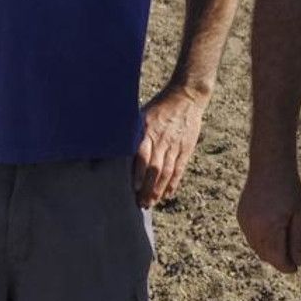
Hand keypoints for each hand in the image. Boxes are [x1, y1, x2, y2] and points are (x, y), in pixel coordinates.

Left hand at [136, 87, 207, 207]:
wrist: (186, 96)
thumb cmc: (159, 106)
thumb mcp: (142, 114)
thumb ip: (132, 132)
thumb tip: (114, 146)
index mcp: (148, 131)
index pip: (143, 156)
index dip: (138, 173)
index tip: (133, 188)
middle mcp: (162, 140)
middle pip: (155, 169)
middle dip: (147, 188)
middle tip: (141, 204)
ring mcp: (175, 145)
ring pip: (167, 172)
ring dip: (159, 189)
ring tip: (152, 203)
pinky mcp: (186, 147)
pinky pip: (179, 168)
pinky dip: (174, 182)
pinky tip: (168, 194)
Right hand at [237, 162, 300, 272]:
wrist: (270, 166)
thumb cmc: (290, 189)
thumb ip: (298, 240)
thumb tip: (297, 262)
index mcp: (270, 229)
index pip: (278, 260)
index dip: (288, 267)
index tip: (296, 268)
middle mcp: (254, 229)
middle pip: (266, 257)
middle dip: (279, 259)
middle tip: (292, 255)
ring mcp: (244, 223)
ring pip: (257, 248)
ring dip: (269, 249)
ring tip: (284, 238)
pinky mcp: (241, 216)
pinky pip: (251, 236)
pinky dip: (261, 238)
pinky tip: (272, 227)